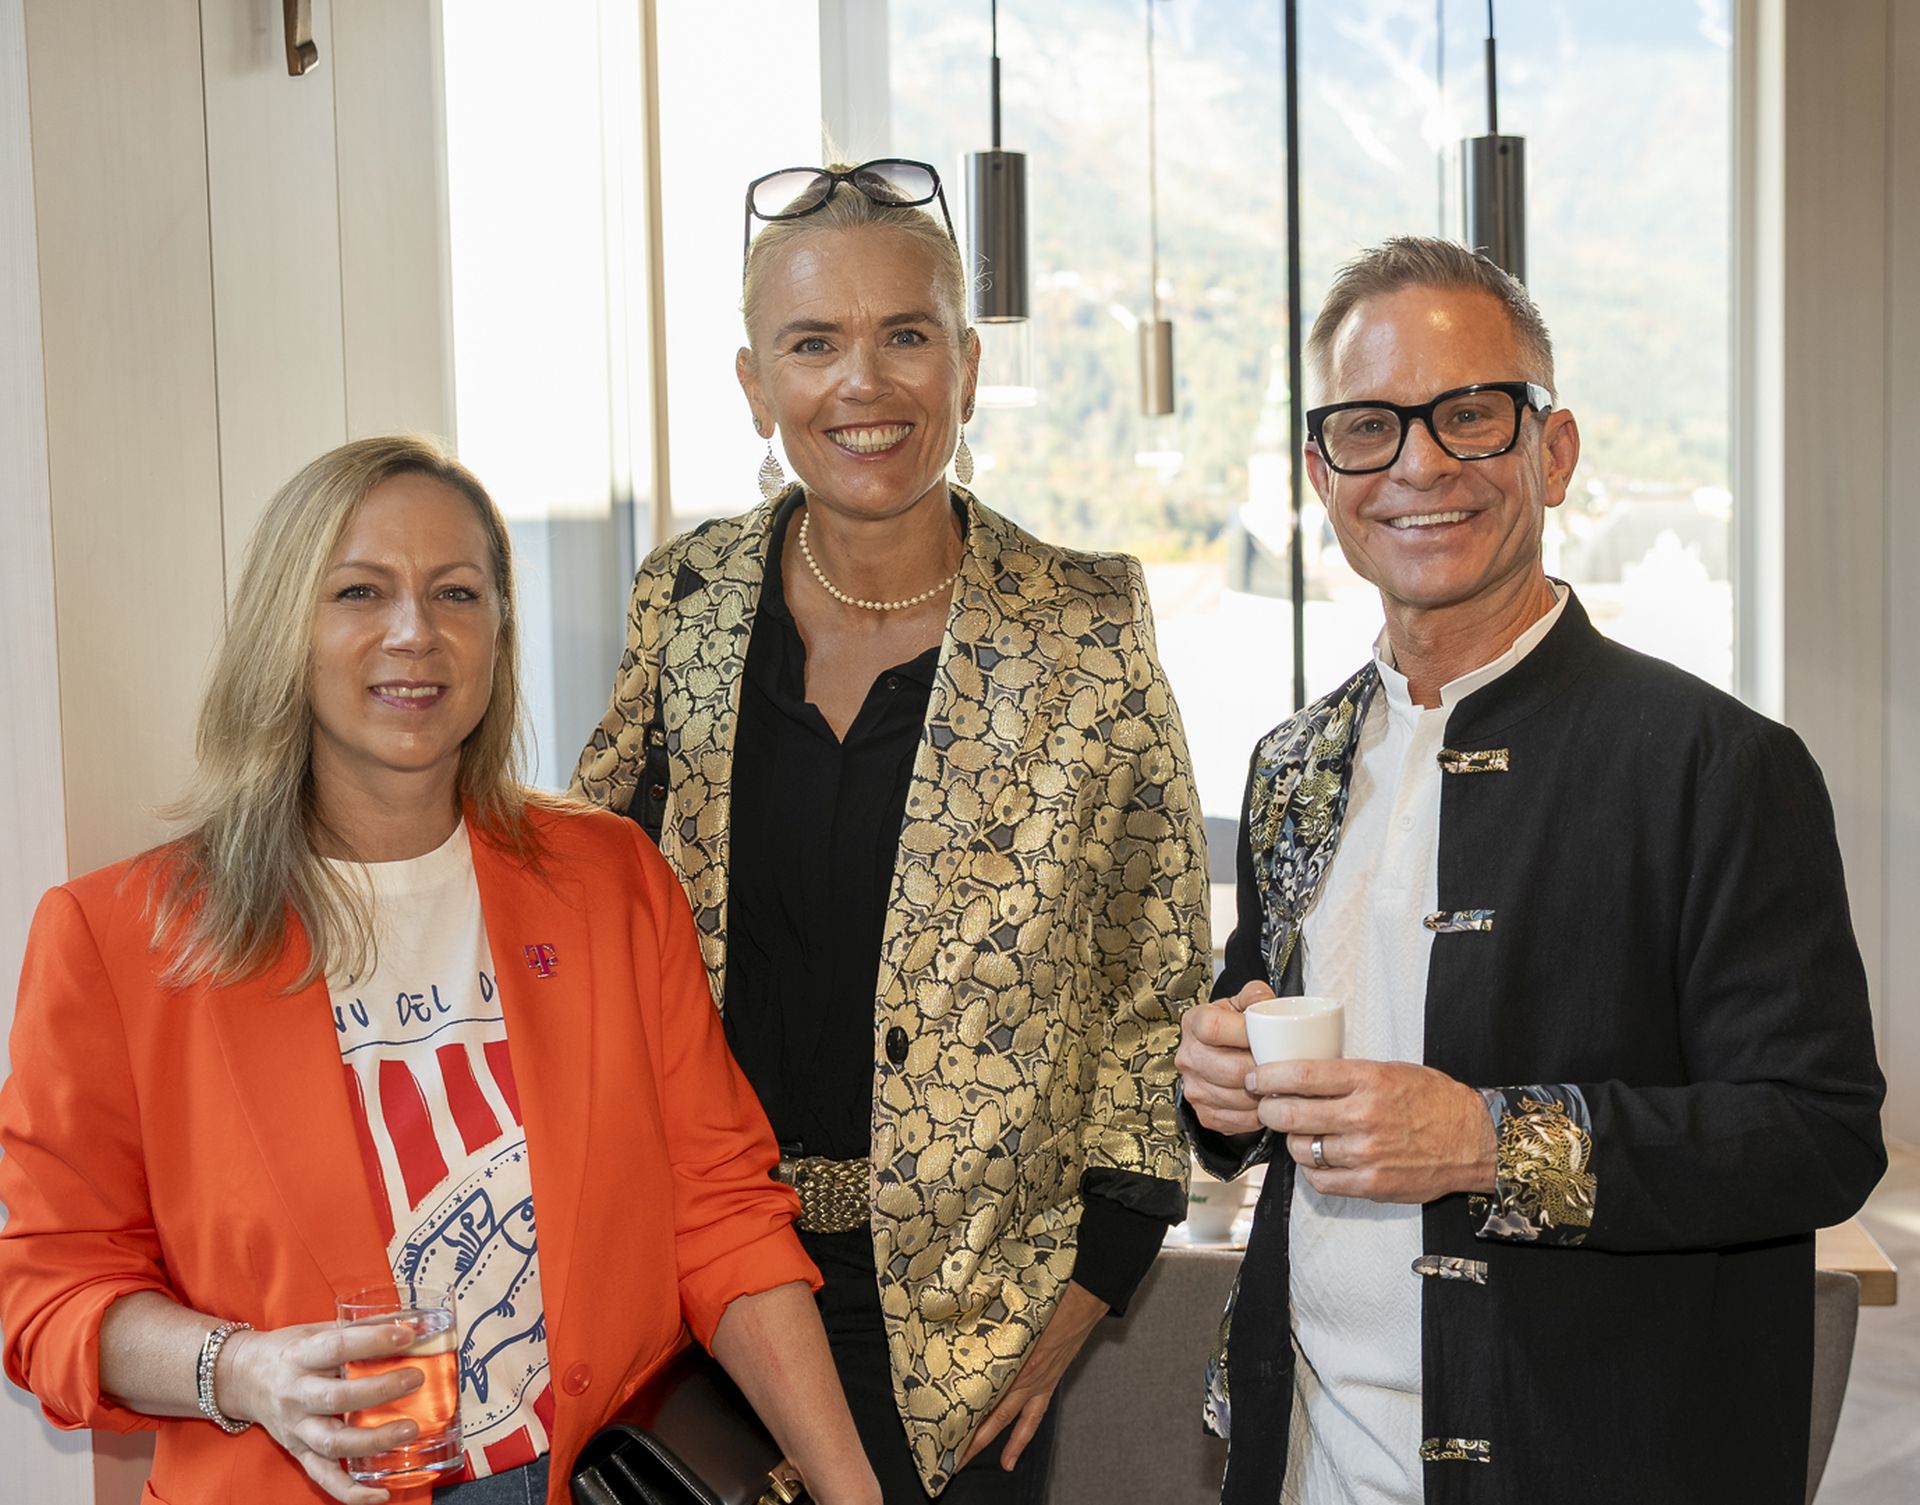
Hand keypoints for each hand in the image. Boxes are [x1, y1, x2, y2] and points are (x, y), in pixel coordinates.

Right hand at [220, 1321, 428, 1503]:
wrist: (242, 1377)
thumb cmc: (290, 1350)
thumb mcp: (317, 1330)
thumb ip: (359, 1329)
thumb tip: (411, 1321)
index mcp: (302, 1356)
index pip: (338, 1346)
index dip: (373, 1341)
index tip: (407, 1336)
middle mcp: (297, 1394)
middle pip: (338, 1398)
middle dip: (380, 1390)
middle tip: (415, 1380)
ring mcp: (297, 1428)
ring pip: (333, 1442)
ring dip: (374, 1440)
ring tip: (409, 1431)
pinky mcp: (299, 1452)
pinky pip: (324, 1477)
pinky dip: (351, 1491)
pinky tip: (381, 1493)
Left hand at [958, 1282, 1107, 1471]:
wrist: (1083, 1300)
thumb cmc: (1051, 1298)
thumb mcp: (1012, 1305)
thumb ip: (989, 1319)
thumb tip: (963, 1320)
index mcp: (1013, 1354)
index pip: (979, 1385)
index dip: (959, 1400)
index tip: (938, 1412)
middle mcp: (1023, 1373)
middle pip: (990, 1409)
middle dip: (969, 1433)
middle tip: (948, 1450)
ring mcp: (1037, 1382)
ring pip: (1009, 1419)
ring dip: (989, 1441)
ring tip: (967, 1459)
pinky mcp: (1048, 1384)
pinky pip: (1032, 1419)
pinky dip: (1021, 1438)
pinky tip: (1010, 1458)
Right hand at [1175, 980, 1273, 1135]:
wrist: (1218, 1055)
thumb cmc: (1234, 1027)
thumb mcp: (1242, 1004)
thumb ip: (1255, 995)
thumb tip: (1265, 1002)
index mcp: (1194, 1023)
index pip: (1213, 1028)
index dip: (1244, 1033)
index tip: (1267, 1036)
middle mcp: (1188, 1057)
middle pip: (1230, 1070)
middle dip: (1263, 1070)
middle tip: (1285, 1067)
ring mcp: (1193, 1089)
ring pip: (1238, 1098)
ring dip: (1264, 1095)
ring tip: (1280, 1085)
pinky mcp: (1204, 1114)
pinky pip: (1238, 1120)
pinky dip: (1259, 1114)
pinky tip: (1267, 1100)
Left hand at [1246, 1058, 1496, 1203]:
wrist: (1473, 1140)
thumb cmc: (1432, 1100)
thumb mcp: (1390, 1070)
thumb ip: (1347, 1075)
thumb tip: (1299, 1076)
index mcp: (1368, 1079)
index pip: (1301, 1075)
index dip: (1268, 1076)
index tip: (1255, 1077)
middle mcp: (1363, 1115)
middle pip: (1290, 1113)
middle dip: (1268, 1109)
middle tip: (1265, 1106)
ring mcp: (1366, 1153)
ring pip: (1301, 1148)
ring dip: (1292, 1141)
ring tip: (1299, 1134)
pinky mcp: (1371, 1184)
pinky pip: (1321, 1180)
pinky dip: (1311, 1170)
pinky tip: (1317, 1159)